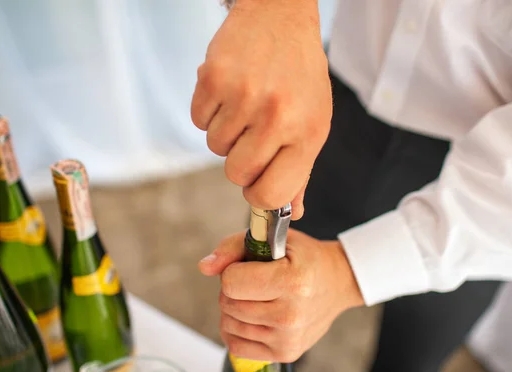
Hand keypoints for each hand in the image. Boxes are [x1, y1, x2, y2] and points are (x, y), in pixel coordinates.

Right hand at [190, 0, 332, 218]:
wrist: (280, 17)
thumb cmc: (299, 76)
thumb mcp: (313, 123)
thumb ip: (300, 171)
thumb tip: (291, 212)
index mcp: (308, 133)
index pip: (271, 194)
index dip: (258, 195)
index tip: (257, 184)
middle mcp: (277, 117)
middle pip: (236, 174)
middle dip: (240, 162)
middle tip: (252, 135)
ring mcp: (244, 97)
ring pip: (215, 147)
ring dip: (226, 133)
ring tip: (245, 105)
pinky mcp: (214, 79)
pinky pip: (198, 121)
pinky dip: (209, 112)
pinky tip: (229, 92)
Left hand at [198, 229, 363, 361]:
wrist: (338, 283)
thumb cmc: (304, 258)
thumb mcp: (273, 239)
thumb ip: (233, 247)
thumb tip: (204, 267)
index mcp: (292, 281)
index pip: (231, 283)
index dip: (233, 270)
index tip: (249, 266)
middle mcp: (291, 314)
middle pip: (228, 304)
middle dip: (232, 290)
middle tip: (255, 282)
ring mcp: (288, 338)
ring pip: (228, 325)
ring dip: (233, 309)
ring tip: (256, 297)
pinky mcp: (285, 354)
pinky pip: (236, 347)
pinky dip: (236, 330)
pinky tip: (251, 317)